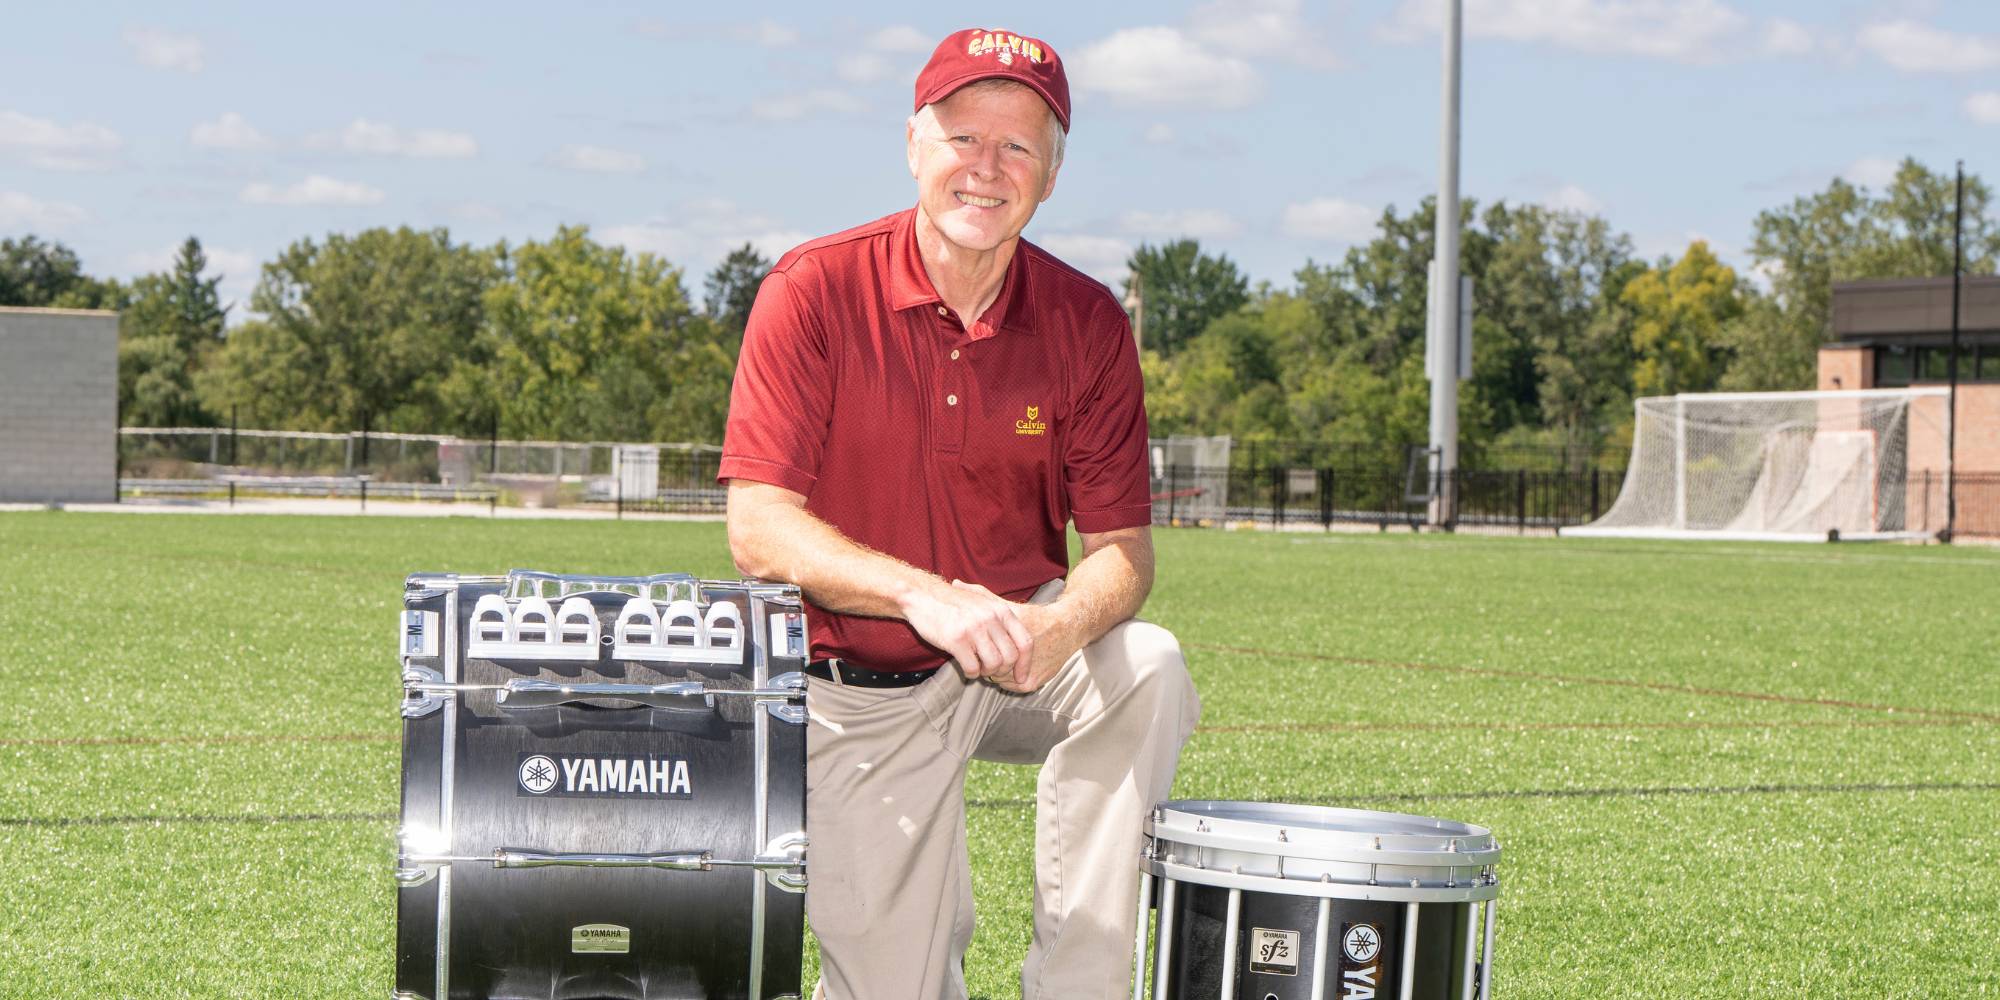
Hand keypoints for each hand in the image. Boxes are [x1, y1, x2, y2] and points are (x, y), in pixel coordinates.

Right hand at [900, 579, 1033, 682]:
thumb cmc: (953, 604)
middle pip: (1011, 657)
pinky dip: (971, 674)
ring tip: (978, 668)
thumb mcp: (983, 603)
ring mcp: (974, 629)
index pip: (1025, 642)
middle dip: (1003, 671)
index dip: (1025, 664)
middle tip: (992, 672)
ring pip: (994, 664)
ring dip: (987, 672)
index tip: (1020, 677)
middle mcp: (990, 619)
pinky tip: (966, 669)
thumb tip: (1017, 647)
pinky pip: (972, 668)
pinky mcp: (956, 640)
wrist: (922, 597)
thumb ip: (1000, 620)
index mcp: (1000, 610)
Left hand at [953, 583, 1072, 692]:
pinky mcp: (1032, 683)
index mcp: (1007, 635)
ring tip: (1003, 660)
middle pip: (987, 667)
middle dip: (986, 661)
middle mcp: (1016, 656)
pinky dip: (1009, 679)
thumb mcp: (1007, 606)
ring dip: (997, 672)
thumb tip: (955, 583)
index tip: (978, 646)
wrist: (1065, 629)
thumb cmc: (1035, 617)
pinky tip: (1013, 668)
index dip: (976, 650)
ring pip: (998, 679)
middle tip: (990, 654)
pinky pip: (1010, 686)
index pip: (977, 651)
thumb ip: (980, 595)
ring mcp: (1024, 671)